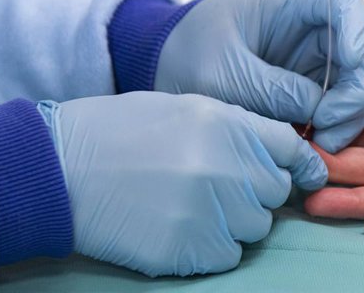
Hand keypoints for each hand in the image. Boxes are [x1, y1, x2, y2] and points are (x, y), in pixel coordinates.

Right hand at [42, 92, 326, 276]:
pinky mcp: (187, 251)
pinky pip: (227, 256)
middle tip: (220, 185)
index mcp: (226, 124)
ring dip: (236, 221)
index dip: (298, 161)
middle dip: (256, 190)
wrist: (61, 168)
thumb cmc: (119, 131)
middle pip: (276, 191)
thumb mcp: (184, 107)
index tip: (301, 171)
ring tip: (194, 204)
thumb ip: (237, 128)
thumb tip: (281, 154)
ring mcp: (208, 213)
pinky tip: (180, 227)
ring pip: (255, 228)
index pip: (292, 148)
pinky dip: (212, 247)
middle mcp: (225, 168)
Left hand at [156, 0, 363, 151]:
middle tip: (331, 129)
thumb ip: (274, 90)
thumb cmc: (188, 58)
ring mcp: (313, 54)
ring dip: (353, 111)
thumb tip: (324, 111)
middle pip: (359, 45)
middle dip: (357, 88)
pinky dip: (356, 113)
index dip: (357, 29)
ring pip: (358, 75)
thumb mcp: (224, 77)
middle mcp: (308, 25)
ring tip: (329, 143)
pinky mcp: (311, 82)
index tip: (353, 68)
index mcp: (283, 1)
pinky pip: (344, 95)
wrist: (166, 68)